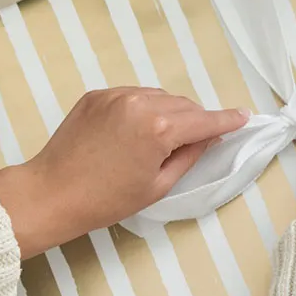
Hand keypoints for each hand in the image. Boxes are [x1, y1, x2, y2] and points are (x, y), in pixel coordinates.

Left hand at [0, 88, 248, 258]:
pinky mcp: (96, 95)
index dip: (226, 120)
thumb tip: (208, 137)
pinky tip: (133, 132)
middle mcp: (139, 102)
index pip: (203, 120)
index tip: (244, 117)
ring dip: (168, 112)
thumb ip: (189, 155)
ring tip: (159, 140)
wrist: (52, 193)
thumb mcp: (157, 185)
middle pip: (182, 104)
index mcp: (158, 128)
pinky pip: (132, 96)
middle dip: (194, 120)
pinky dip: (142, 108)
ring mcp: (115, 95)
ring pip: (158, 96)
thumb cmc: (106, 200)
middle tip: (196, 141)